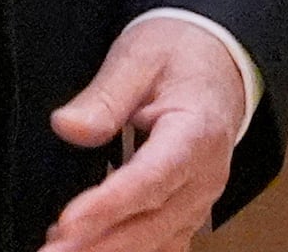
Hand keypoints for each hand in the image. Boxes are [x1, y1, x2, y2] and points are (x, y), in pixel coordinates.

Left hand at [44, 19, 252, 251]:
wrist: (219, 62)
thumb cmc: (181, 55)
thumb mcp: (140, 56)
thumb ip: (105, 95)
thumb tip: (68, 127)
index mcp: (197, 132)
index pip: (152, 177)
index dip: (110, 205)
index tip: (67, 224)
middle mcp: (205, 174)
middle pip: (153, 223)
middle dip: (98, 244)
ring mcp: (200, 198)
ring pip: (157, 242)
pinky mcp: (188, 211)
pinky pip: (161, 244)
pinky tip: (88, 251)